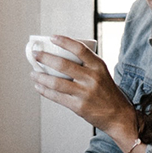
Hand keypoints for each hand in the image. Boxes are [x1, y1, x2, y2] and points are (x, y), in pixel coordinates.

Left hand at [31, 36, 138, 150]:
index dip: (64, 41)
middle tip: (35, 54)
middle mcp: (92, 78)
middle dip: (45, 58)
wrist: (118, 115)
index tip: (52, 37)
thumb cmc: (107, 92)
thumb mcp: (102, 73)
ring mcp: (84, 93)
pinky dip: (45, 91)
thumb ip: (86, 65)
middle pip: (63, 64)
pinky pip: (57, 97)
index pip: (80, 49)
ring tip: (33, 73)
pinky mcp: (78, 106)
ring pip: (56, 82)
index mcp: (98, 66)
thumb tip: (62, 56)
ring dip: (41, 77)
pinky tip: (38, 87)